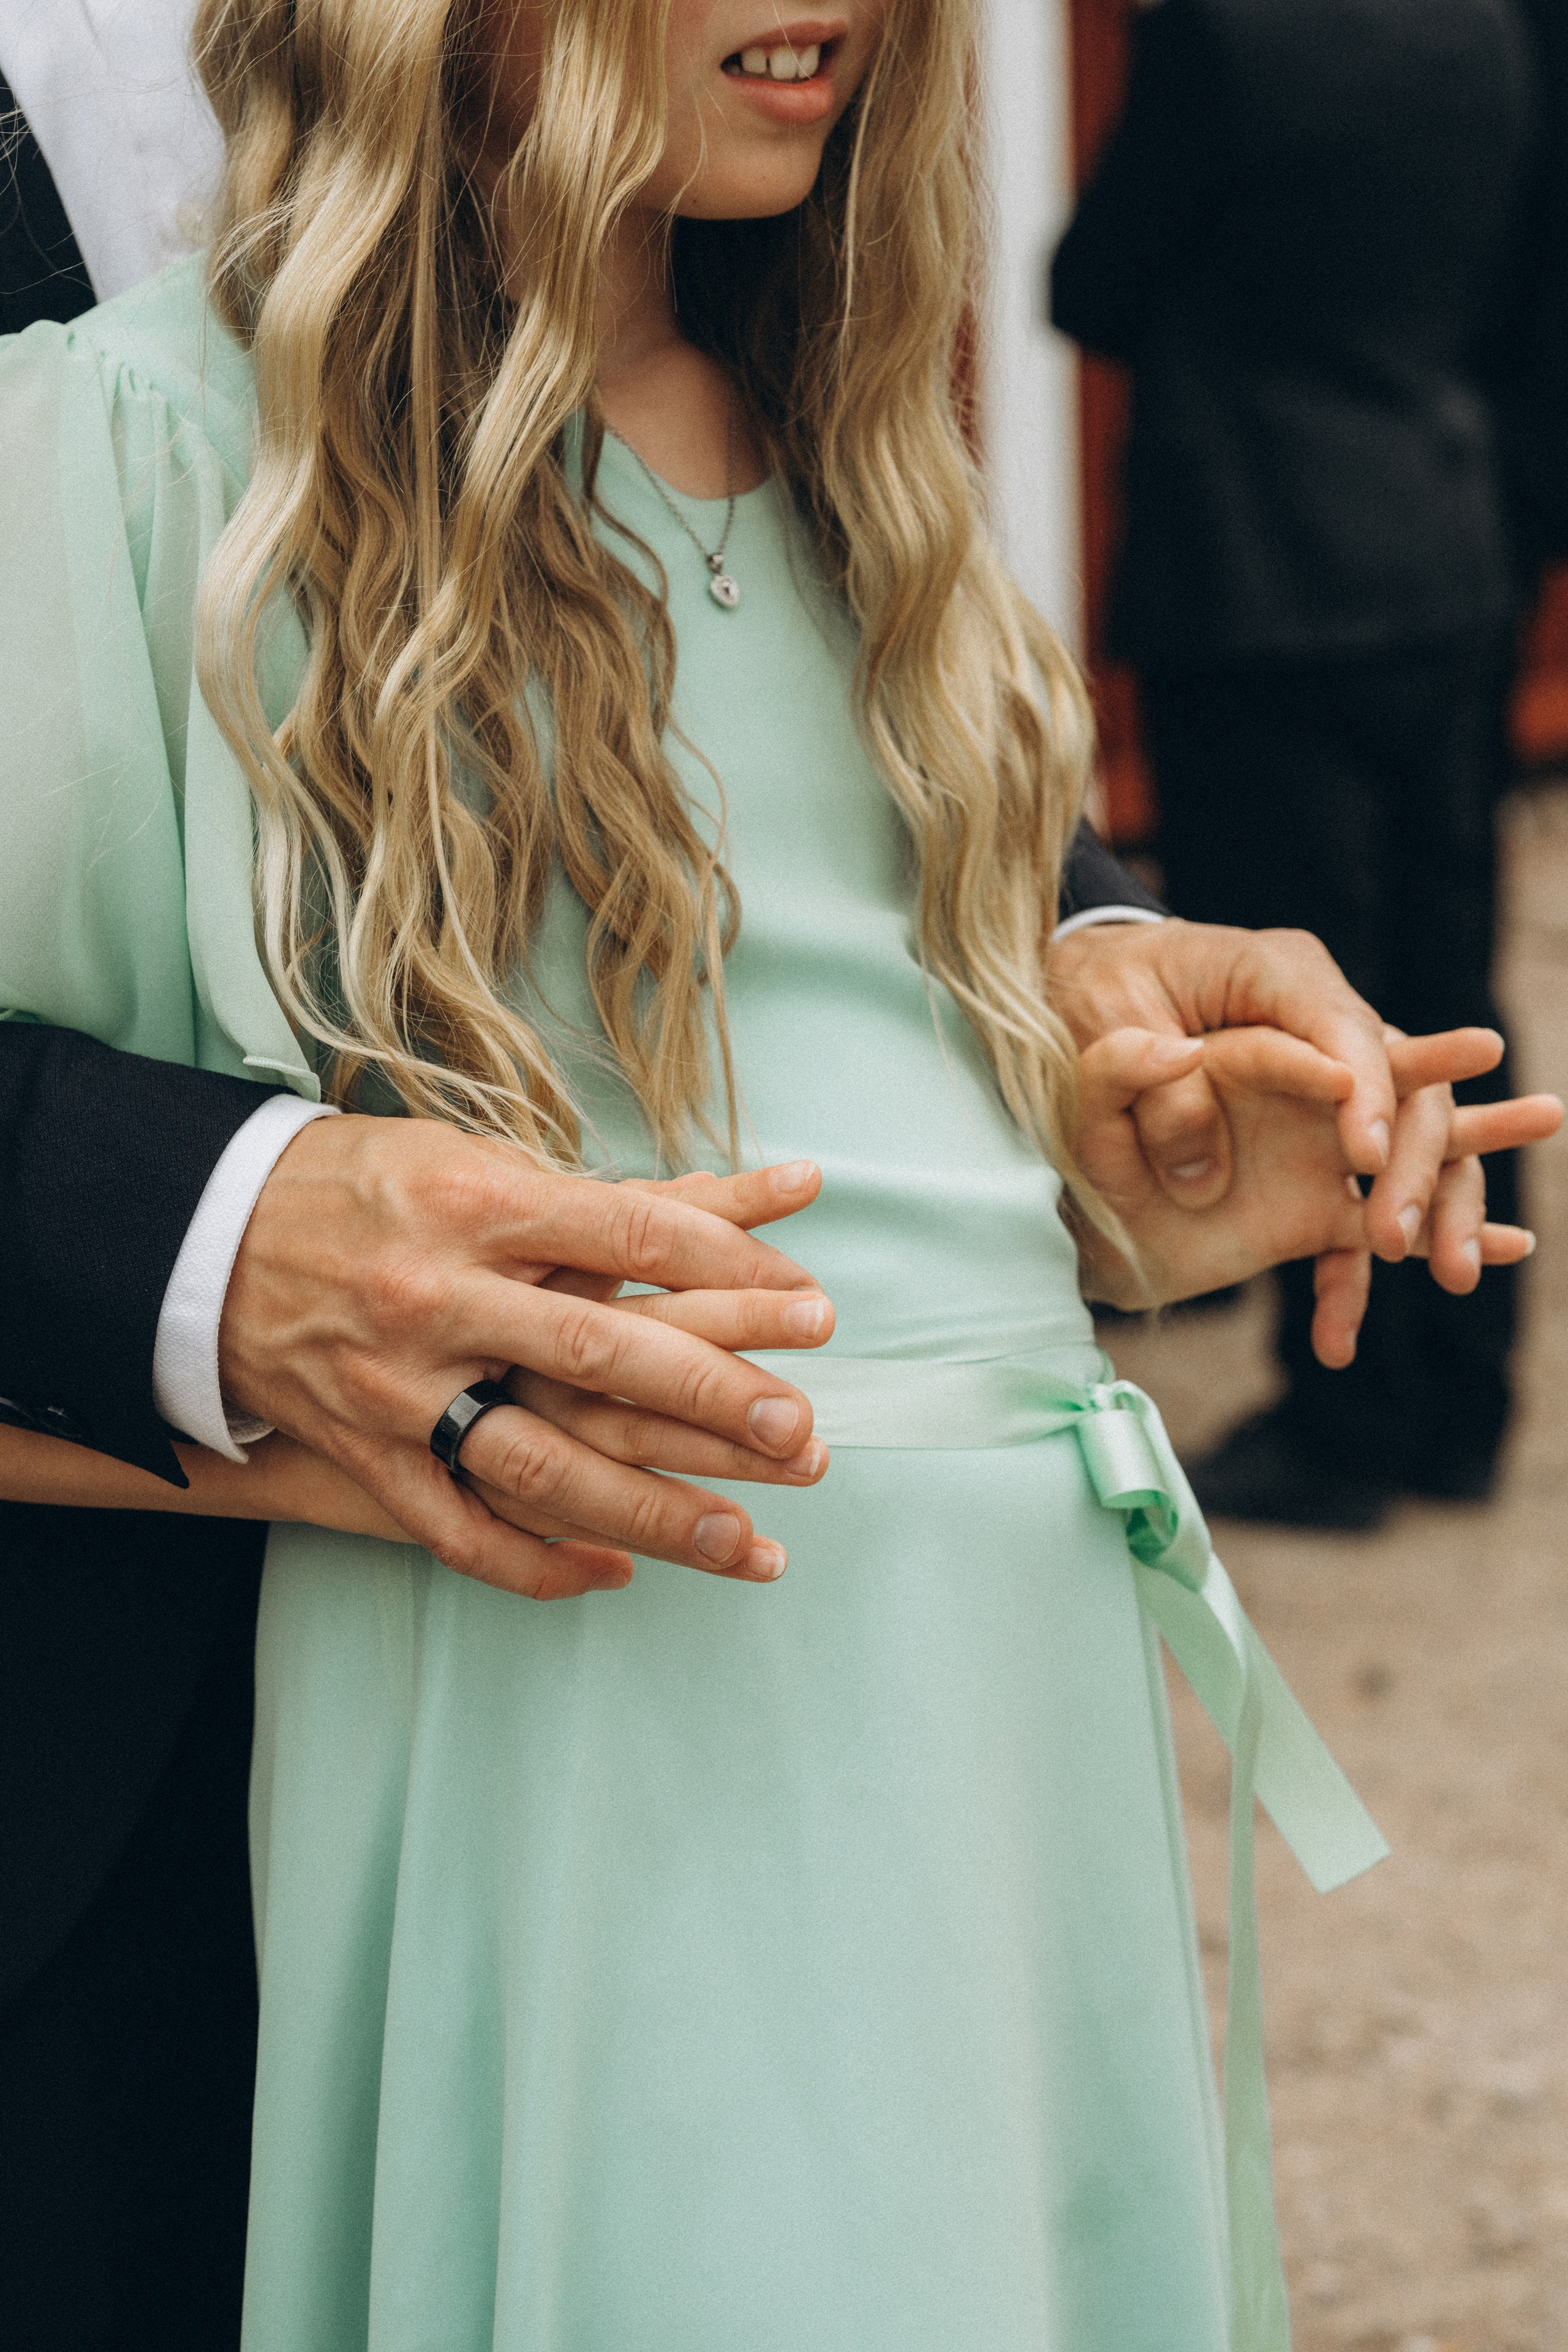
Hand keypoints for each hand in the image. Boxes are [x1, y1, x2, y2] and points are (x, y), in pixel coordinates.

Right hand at [220, 1118, 833, 1598]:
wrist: (204, 1239)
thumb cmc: (366, 1186)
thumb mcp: (476, 1155)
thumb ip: (611, 1195)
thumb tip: (769, 1193)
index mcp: (480, 1200)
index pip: (634, 1233)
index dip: (735, 1266)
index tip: (811, 1305)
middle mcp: (444, 1293)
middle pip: (604, 1351)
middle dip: (714, 1398)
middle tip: (802, 1434)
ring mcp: (401, 1383)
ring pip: (543, 1463)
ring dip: (652, 1513)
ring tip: (747, 1546)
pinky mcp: (366, 1450)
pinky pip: (459, 1529)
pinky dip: (538, 1562)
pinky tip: (612, 1577)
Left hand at [1072, 1024, 1560, 1361]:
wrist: (1076, 1032)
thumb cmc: (1092, 1001)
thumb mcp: (1099, 1023)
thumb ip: (1143, 1082)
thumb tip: (1200, 1168)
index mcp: (1277, 978)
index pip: (1343, 1032)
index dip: (1364, 1092)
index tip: (1364, 1154)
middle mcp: (1319, 1040)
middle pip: (1402, 1094)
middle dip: (1412, 1164)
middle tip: (1395, 1232)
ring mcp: (1324, 1110)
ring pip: (1408, 1157)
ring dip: (1434, 1216)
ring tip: (1457, 1272)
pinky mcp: (1315, 1173)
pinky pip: (1363, 1216)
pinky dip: (1381, 1260)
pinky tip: (1416, 1299)